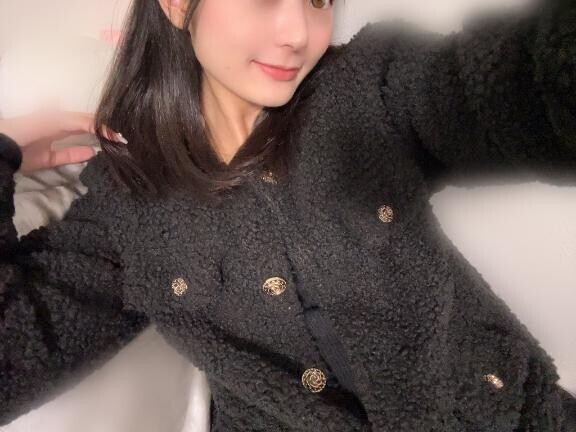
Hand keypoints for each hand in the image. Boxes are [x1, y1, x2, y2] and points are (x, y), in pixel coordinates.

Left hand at [0, 108, 123, 173]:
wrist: (1, 151)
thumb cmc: (24, 130)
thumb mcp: (50, 121)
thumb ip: (74, 123)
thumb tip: (98, 122)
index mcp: (54, 115)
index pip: (82, 118)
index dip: (100, 122)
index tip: (117, 129)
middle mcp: (54, 126)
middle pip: (81, 126)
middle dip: (99, 129)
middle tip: (119, 135)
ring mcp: (50, 143)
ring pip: (76, 140)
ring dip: (93, 141)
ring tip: (111, 144)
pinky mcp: (46, 159)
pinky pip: (66, 156)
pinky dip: (80, 155)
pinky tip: (93, 155)